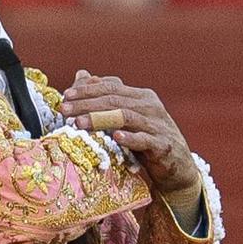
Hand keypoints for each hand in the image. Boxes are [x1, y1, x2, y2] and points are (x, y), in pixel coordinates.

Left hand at [62, 70, 200, 208]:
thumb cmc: (147, 143)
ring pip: (126, 117)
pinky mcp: (163, 145)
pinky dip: (131, 138)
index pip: (110, 87)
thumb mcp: (126, 120)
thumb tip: (82, 74)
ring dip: (100, 119)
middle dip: (87, 103)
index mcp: (141, 97)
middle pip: (114, 100)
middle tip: (65, 109)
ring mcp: (158, 125)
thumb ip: (106, 99)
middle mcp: (150, 106)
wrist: (177, 168)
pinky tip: (116, 137)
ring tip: (80, 123)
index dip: (87, 90)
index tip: (65, 96)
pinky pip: (145, 140)